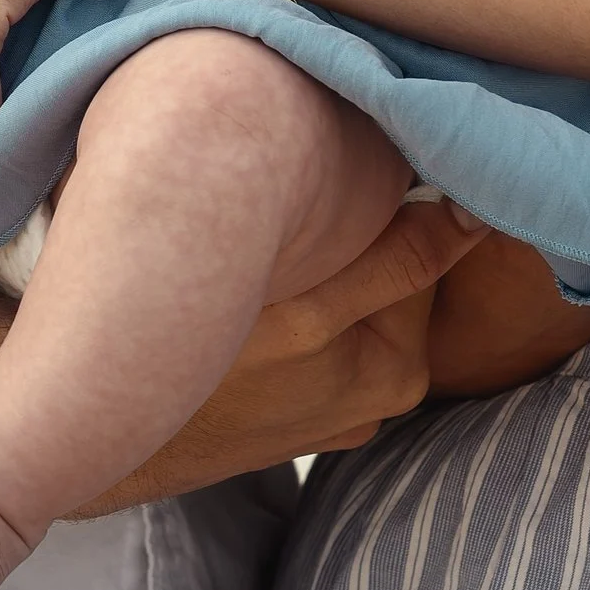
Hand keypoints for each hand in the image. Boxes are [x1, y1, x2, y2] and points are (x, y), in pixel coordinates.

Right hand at [88, 197, 478, 502]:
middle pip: (389, 277)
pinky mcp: (298, 409)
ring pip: (348, 302)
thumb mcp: (310, 306)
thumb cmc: (207, 364)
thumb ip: (402, 259)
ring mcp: (337, 407)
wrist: (108, 423)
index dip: (393, 197)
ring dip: (322, 267)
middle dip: (352, 236)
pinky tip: (257, 290)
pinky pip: (316, 335)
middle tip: (295, 204)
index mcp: (397, 367)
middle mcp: (381, 395)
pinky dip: (297, 306)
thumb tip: (480, 214)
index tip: (347, 165)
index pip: (426, 251)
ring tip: (271, 243)